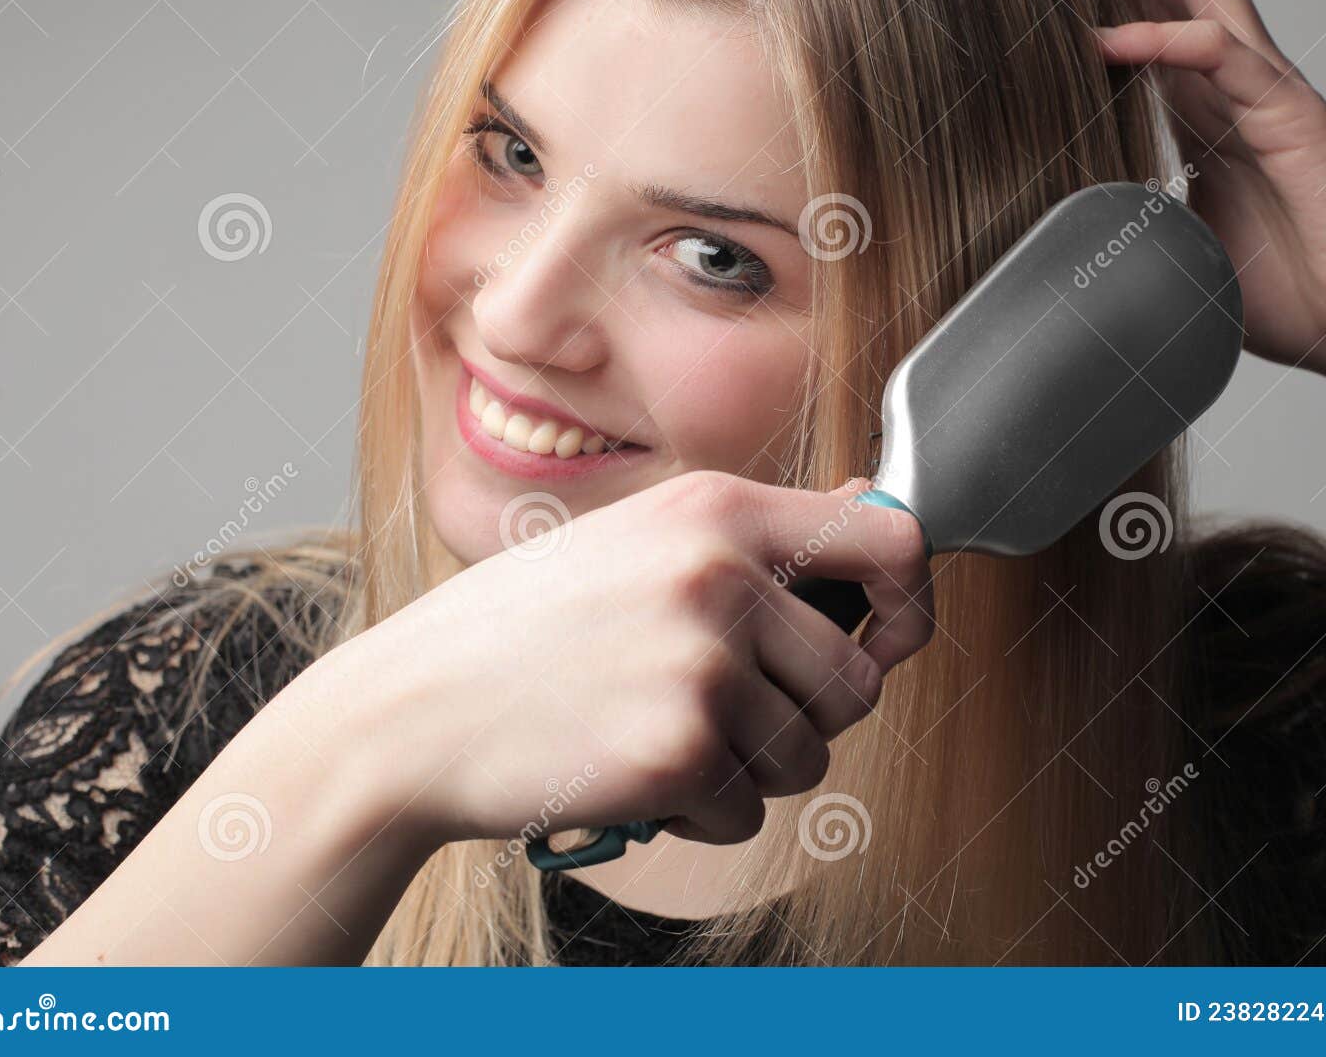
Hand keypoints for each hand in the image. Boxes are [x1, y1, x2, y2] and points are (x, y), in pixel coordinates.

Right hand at [343, 470, 933, 849]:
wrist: (413, 708)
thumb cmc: (525, 629)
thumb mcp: (637, 538)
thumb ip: (752, 535)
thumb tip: (868, 513)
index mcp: (718, 511)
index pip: (894, 541)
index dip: (912, 603)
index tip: (889, 638)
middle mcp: (722, 576)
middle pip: (859, 681)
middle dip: (805, 716)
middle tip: (720, 707)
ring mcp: (702, 665)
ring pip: (809, 758)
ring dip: (747, 769)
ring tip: (657, 730)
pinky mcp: (678, 753)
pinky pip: (750, 815)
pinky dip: (700, 812)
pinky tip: (630, 771)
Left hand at [1053, 0, 1325, 458]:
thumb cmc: (1283, 292)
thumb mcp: (1173, 245)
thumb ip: (1124, 215)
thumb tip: (1053, 228)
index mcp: (1205, 105)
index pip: (1143, 11)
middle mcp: (1233, 80)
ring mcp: (1264, 87)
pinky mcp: (1289, 112)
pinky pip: (1221, 52)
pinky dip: (1160, 39)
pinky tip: (1103, 40)